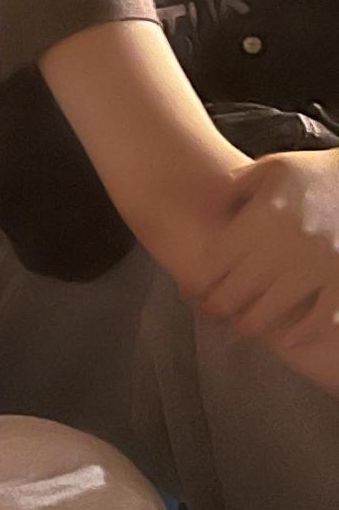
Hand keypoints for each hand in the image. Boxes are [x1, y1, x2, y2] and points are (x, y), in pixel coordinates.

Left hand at [199, 151, 338, 346]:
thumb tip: (208, 212)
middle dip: (217, 308)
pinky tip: (288, 342)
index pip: (217, 261)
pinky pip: (322, 318)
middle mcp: (288, 245)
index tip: (188, 293)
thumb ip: (235, 188)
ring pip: (271, 311)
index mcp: (264, 216)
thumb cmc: (315, 175)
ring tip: (237, 332)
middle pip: (237, 291)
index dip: (197, 283)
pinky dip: (303, 334)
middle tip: (208, 315)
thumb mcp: (271, 168)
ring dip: (249, 327)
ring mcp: (319, 266)